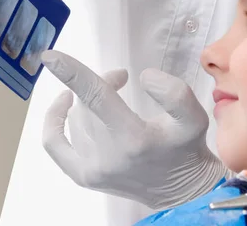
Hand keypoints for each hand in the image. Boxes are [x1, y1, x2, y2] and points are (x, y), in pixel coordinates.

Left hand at [41, 50, 228, 209]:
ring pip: (75, 117)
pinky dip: (54, 120)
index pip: (95, 97)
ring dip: (89, 99)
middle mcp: (107, 157)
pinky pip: (54, 143)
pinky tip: (64, 103)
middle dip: (103, 82)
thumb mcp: (194, 117)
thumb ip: (175, 93)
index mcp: (133, 138)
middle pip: (87, 103)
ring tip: (110, 95)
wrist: (180, 191)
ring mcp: (91, 170)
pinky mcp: (83, 176)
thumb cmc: (186, 148)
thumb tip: (144, 77)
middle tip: (122, 78)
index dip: (72, 73)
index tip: (52, 55)